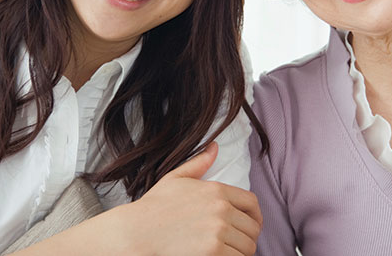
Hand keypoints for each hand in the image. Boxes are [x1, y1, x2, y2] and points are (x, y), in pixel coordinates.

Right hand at [11, 142, 261, 255]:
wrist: (136, 233)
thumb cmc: (154, 208)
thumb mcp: (175, 179)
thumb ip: (199, 163)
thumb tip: (214, 147)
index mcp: (216, 191)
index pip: (252, 204)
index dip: (255, 217)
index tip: (251, 226)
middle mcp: (221, 210)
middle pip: (252, 229)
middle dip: (247, 237)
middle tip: (237, 244)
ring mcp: (218, 233)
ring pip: (247, 248)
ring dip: (241, 252)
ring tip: (229, 252)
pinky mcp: (213, 253)